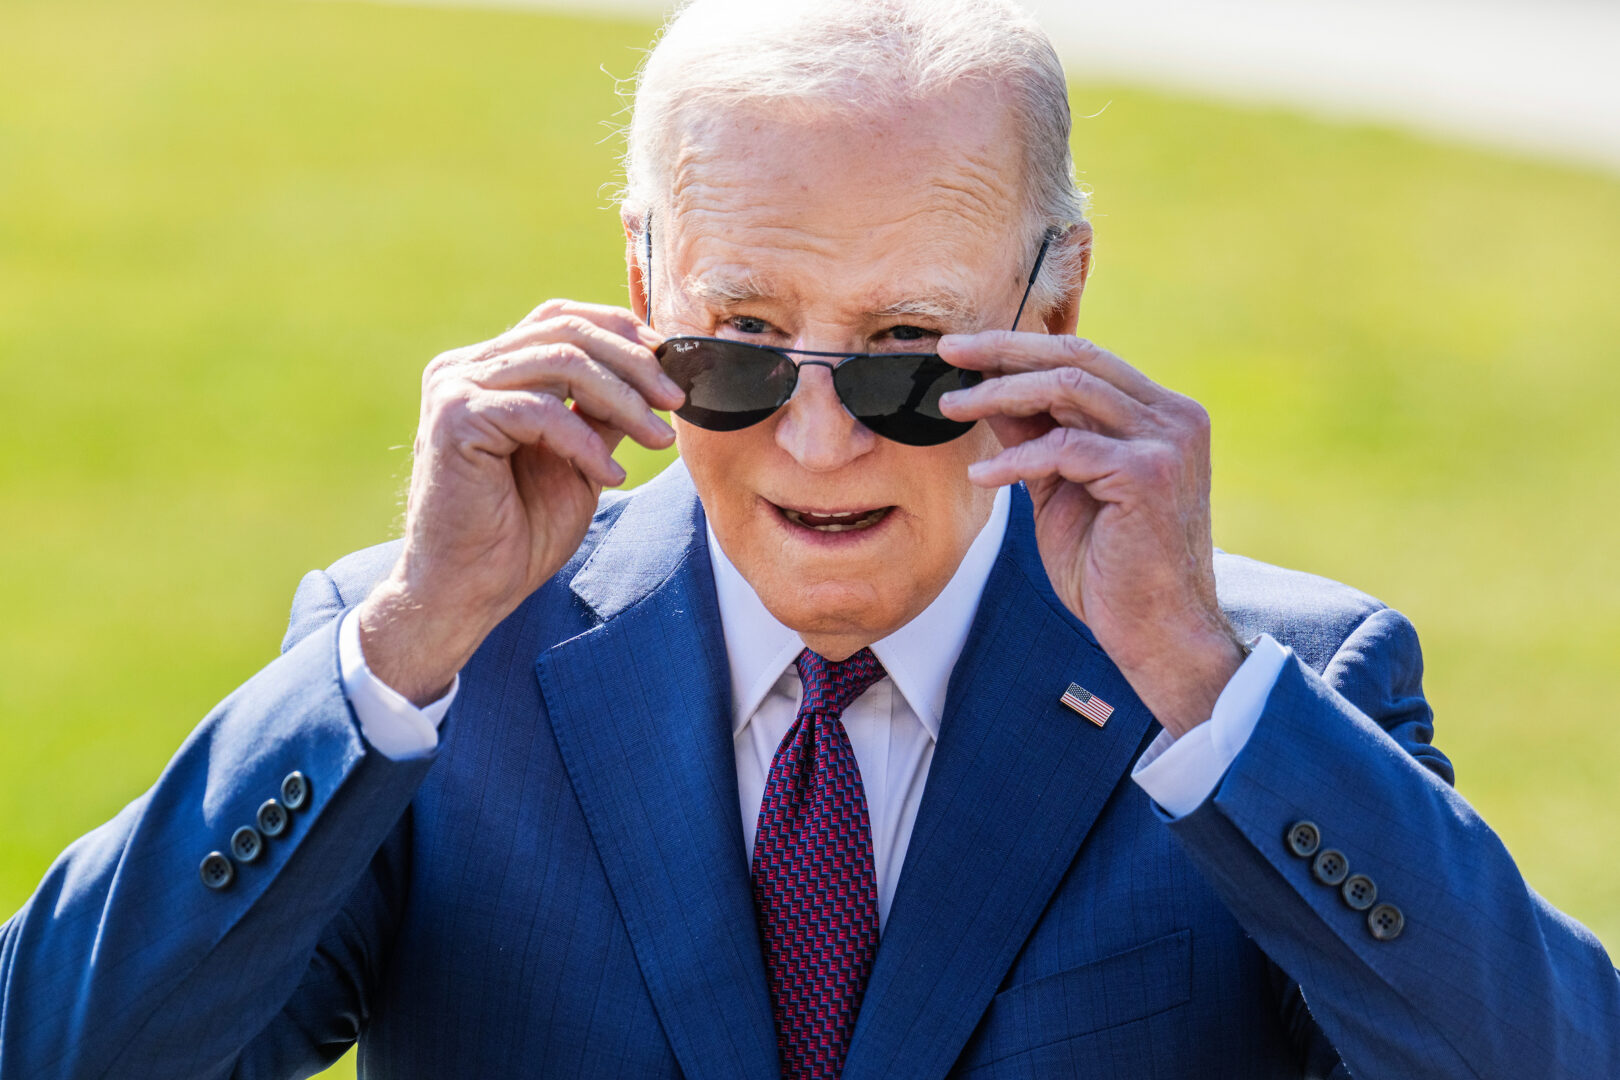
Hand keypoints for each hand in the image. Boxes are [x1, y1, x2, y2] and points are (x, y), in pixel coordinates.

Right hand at [358, 299, 682, 704]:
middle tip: (676, 400)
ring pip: (562, 363)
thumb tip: (655, 374)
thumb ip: (601, 412)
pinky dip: (585, 441)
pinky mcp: (454, 418)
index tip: (670, 364)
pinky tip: (610, 475)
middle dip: (634, 364)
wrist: (468, 590)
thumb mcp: (578, 458)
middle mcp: (464, 367)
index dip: (620, 330)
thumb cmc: (519, 532)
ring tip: (657, 438)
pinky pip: (541, 410)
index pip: (561, 319)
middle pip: (567, 331)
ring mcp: (454, 388)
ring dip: (623, 400)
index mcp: (488, 368)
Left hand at [938, 331, 1244, 736]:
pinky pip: (1065, 448)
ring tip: (952, 408)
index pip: (1084, 356)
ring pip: (1068, 388)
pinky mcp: (1148, 475)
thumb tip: (988, 394)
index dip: (1019, 348)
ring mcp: (1167, 442)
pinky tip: (983, 475)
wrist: (1157, 633)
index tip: (964, 351)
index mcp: (1161, 414)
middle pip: (1076, 356)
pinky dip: (1017, 458)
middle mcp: (1174, 416)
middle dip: (1003, 351)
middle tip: (948, 352)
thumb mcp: (1062, 490)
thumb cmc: (1112, 571)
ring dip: (1000, 395)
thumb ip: (1036, 438)